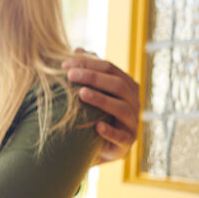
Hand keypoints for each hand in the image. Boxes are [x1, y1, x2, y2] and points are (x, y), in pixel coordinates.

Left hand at [63, 48, 139, 164]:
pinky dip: (110, 131)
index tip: (65, 65)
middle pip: (118, 85)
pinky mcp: (126, 145)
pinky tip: (97, 127)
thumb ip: (88, 72)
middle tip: (70, 75)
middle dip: (93, 77)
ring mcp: (132, 124)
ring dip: (102, 99)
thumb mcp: (90, 92)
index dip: (89, 64)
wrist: (94, 148)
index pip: (111, 68)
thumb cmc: (92, 114)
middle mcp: (133, 102)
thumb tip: (78, 50)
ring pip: (122, 108)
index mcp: (126, 86)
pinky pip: (122, 137)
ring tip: (81, 93)